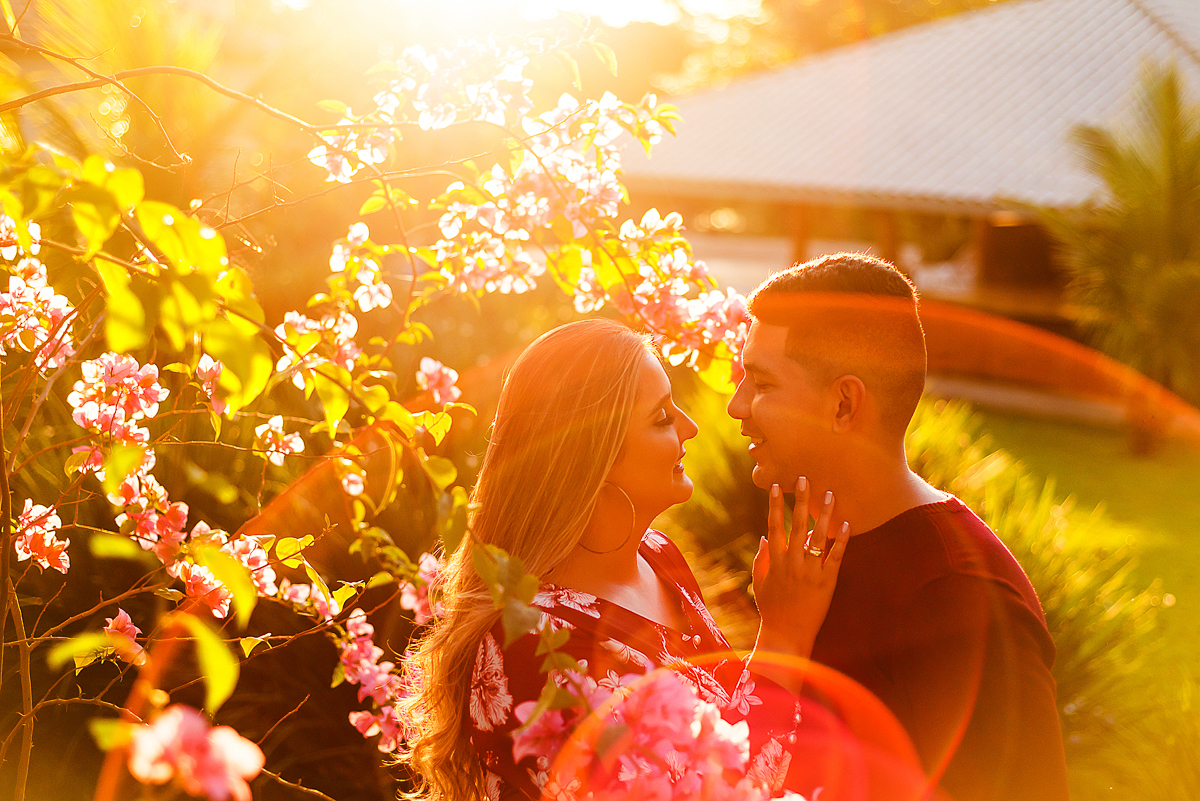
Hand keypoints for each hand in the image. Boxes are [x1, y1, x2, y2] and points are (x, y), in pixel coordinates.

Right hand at [751, 477, 849, 658]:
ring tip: (830, 494)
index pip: (774, 526)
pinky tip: (846, 524)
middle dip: (800, 500)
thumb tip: (764, 536)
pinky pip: (836, 556)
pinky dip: (840, 540)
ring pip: (818, 536)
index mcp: (775, 561)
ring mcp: (811, 571)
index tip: (776, 486)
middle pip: (797, 524)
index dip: (775, 505)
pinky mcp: (827, 581)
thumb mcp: (760, 583)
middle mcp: (792, 562)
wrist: (788, 635)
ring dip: (824, 514)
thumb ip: (761, 558)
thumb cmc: (772, 609)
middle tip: (805, 479)